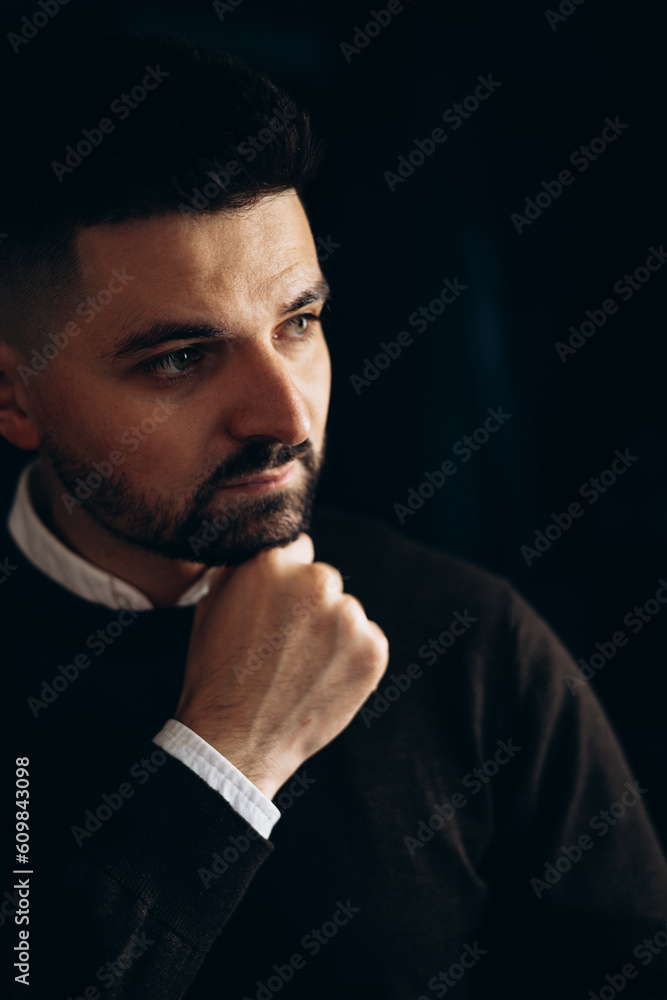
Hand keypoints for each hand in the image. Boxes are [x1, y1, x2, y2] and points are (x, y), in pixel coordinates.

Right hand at [175, 533, 388, 799]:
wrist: (237, 740)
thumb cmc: (217, 674)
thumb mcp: (211, 605)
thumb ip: (244, 569)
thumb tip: (269, 551)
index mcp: (273, 563)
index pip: (297, 550)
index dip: (286, 580)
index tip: (278, 605)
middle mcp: (315, 581)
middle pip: (322, 580)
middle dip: (308, 605)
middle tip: (285, 646)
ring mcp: (348, 616)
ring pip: (345, 612)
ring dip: (331, 633)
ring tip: (299, 669)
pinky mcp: (372, 648)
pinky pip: (367, 640)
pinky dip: (351, 658)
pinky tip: (321, 681)